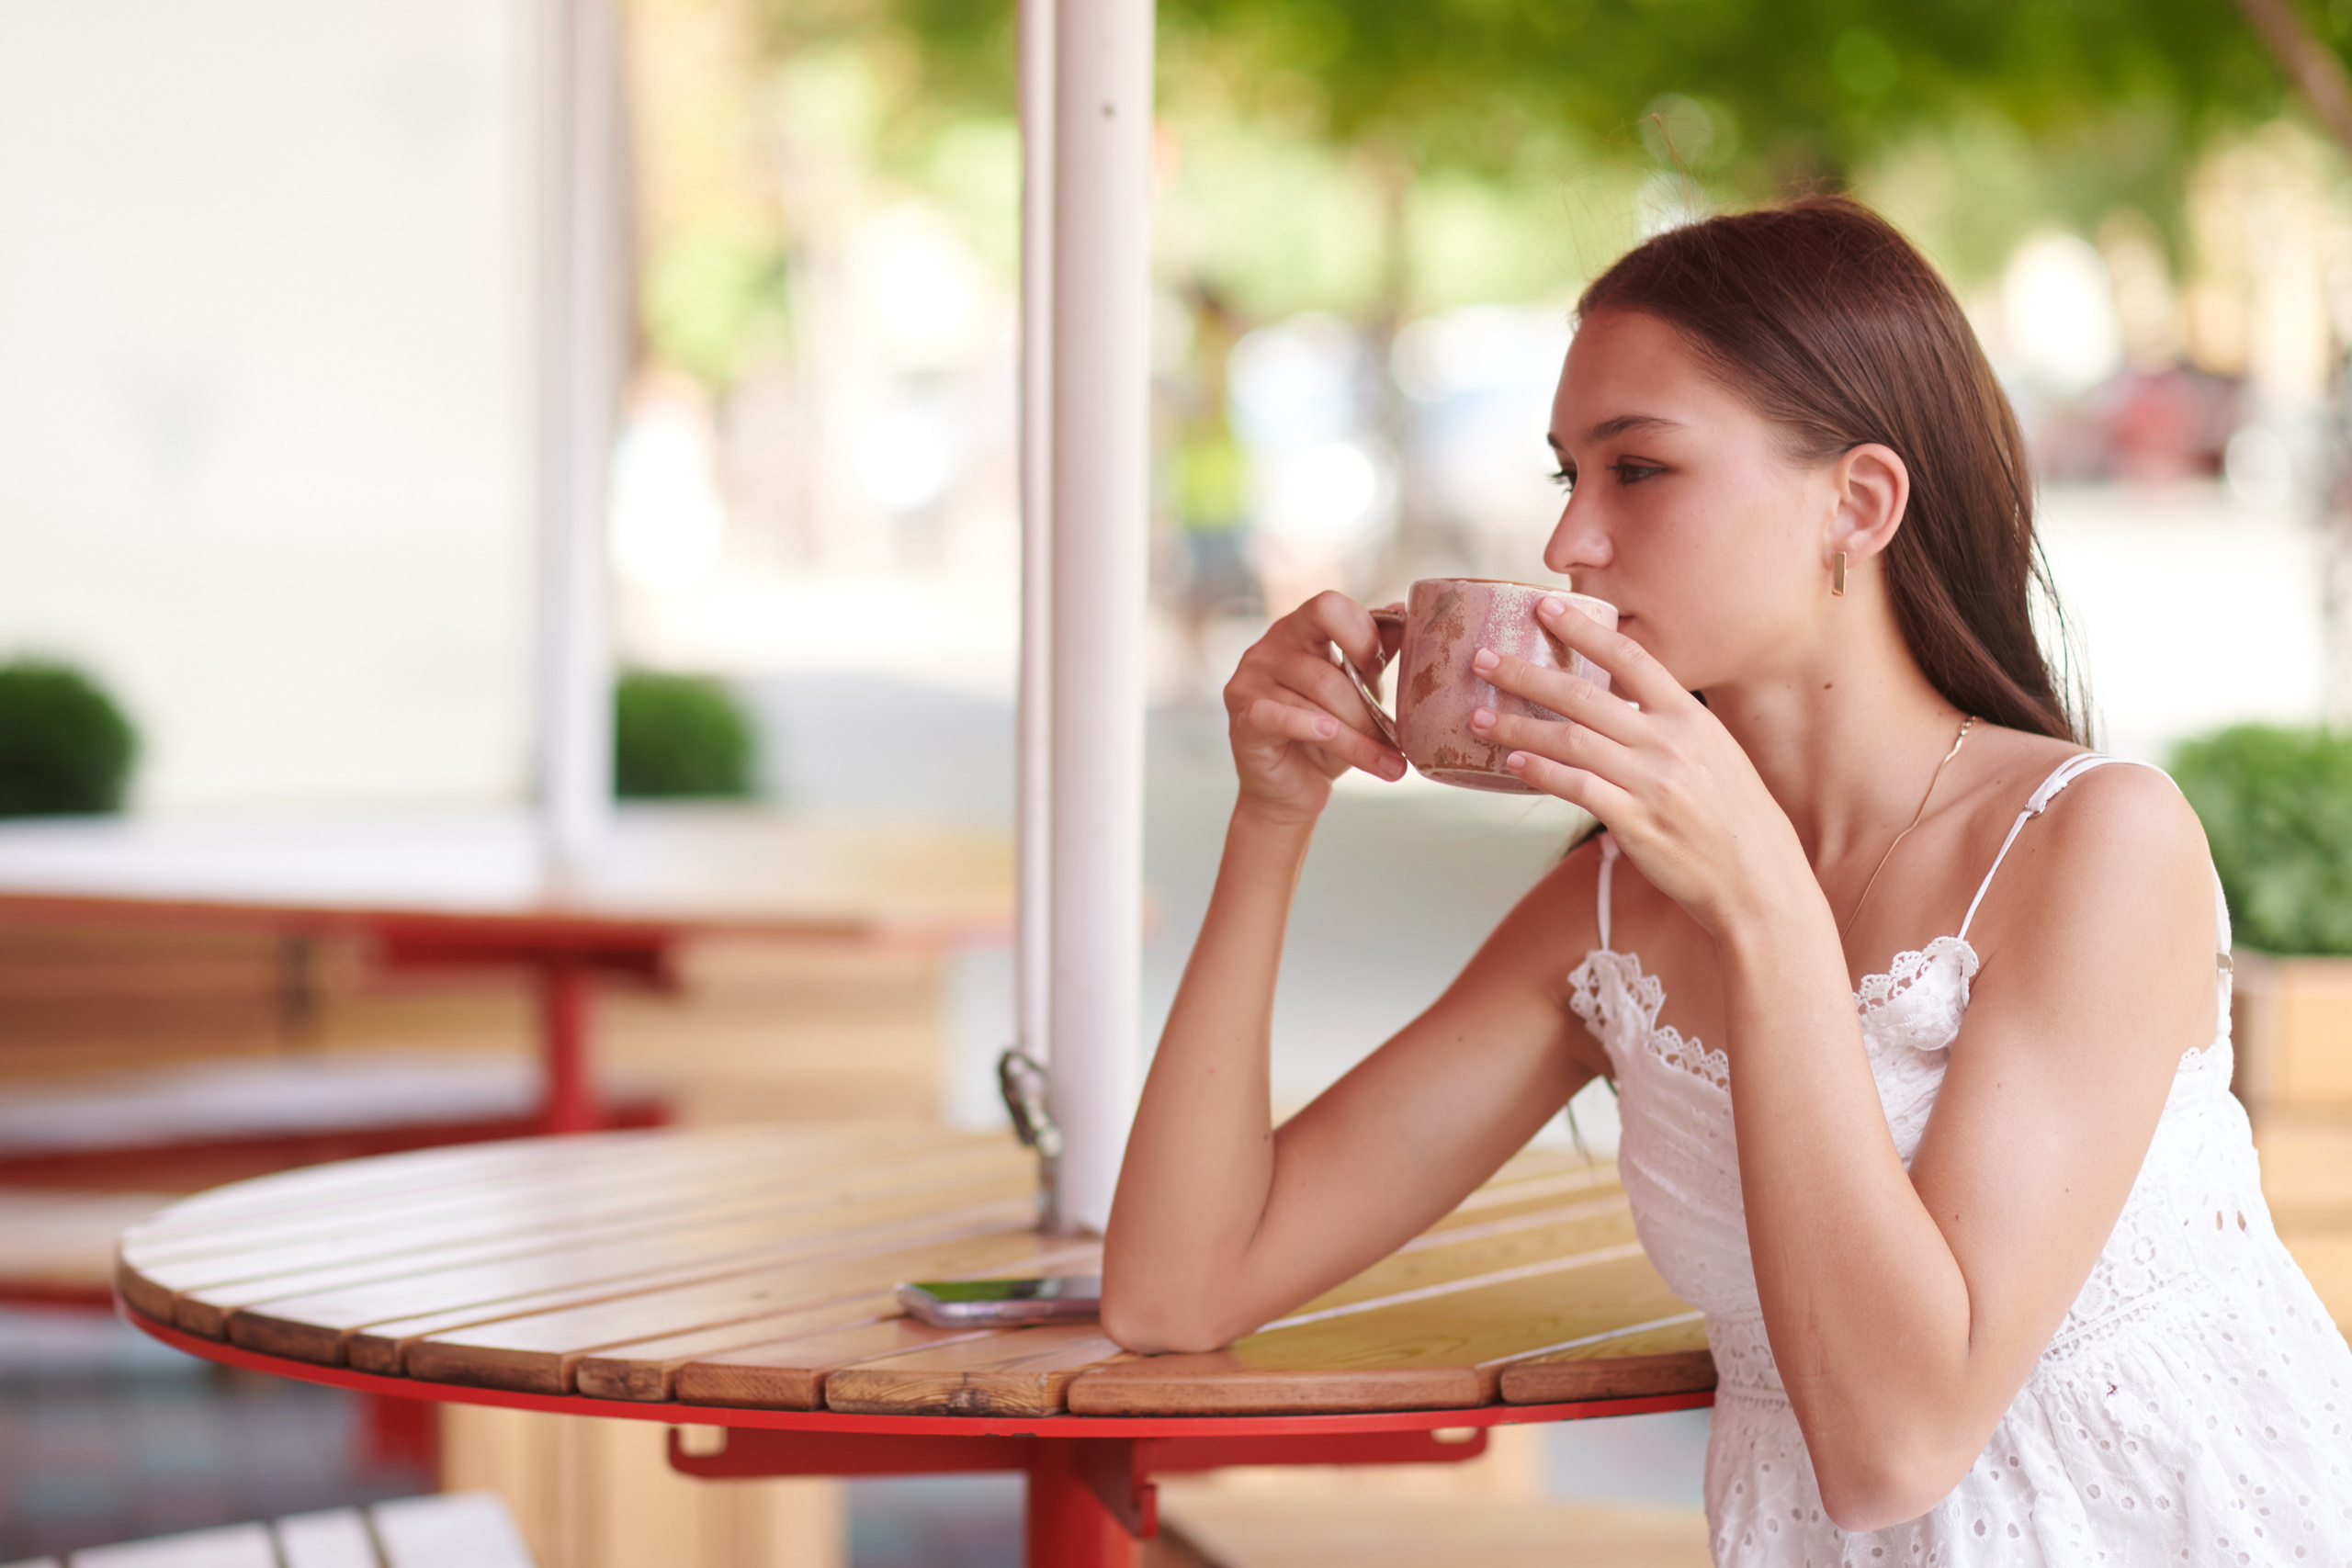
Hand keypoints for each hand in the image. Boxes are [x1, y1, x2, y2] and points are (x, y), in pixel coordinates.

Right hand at [1224, 592, 1408, 824]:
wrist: (1294, 785)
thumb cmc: (1327, 733)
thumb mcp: (1358, 690)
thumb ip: (1376, 651)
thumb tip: (1404, 610)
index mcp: (1299, 629)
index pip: (1329, 607)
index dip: (1363, 636)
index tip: (1380, 672)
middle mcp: (1269, 647)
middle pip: (1326, 669)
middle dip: (1364, 709)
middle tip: (1392, 737)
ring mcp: (1250, 680)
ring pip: (1314, 703)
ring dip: (1356, 738)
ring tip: (1386, 762)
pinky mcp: (1243, 717)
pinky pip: (1281, 718)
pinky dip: (1311, 728)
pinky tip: (1330, 737)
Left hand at [1466, 597, 1807, 934]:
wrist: (1759, 878)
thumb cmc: (1734, 817)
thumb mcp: (1715, 753)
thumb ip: (1669, 726)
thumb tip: (1620, 706)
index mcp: (1690, 717)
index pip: (1629, 657)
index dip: (1583, 630)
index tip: (1545, 606)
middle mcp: (1669, 742)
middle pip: (1583, 695)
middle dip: (1525, 674)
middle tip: (1483, 660)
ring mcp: (1651, 782)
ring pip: (1569, 740)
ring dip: (1517, 725)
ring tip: (1479, 717)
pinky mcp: (1635, 822)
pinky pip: (1577, 787)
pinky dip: (1541, 771)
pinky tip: (1514, 762)